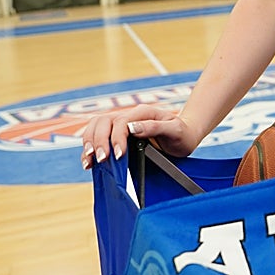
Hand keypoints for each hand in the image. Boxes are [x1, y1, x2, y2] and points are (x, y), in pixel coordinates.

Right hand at [79, 104, 196, 169]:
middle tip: (102, 159)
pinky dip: (90, 148)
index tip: (118, 155)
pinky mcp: (117, 135)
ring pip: (96, 127)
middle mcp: (129, 117)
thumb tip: (132, 128)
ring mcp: (121, 125)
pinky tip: (89, 162)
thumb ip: (154, 127)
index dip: (116, 138)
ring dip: (89, 143)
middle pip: (103, 122)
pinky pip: (98, 137)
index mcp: (142, 113)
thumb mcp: (174, 130)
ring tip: (90, 161)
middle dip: (98, 141)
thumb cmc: (182, 133)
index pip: (121, 122)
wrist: (185, 136)